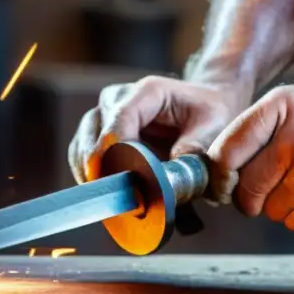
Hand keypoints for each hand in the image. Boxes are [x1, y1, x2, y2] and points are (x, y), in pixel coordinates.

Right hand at [68, 76, 249, 183]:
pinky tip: (109, 194)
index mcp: (146, 92)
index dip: (116, 156)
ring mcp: (103, 115)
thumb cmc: (208, 113)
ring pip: (81, 148)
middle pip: (92, 137)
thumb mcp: (213, 125)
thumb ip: (194, 147)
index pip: (118, 123)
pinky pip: (81, 157)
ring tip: (116, 201)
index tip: (124, 185)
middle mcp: (116, 99)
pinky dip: (92, 177)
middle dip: (105, 172)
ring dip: (94, 177)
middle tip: (123, 201)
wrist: (203, 106)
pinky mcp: (96, 133)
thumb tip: (166, 174)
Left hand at [207, 85, 293, 229]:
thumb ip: (255, 132)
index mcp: (279, 106)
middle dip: (249, 198)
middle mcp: (293, 134)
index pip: (226, 149)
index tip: (225, 185)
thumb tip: (215, 171)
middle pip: (243, 185)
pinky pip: (292, 220)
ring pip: (268, 207)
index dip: (219, 176)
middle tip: (267, 192)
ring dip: (280, 206)